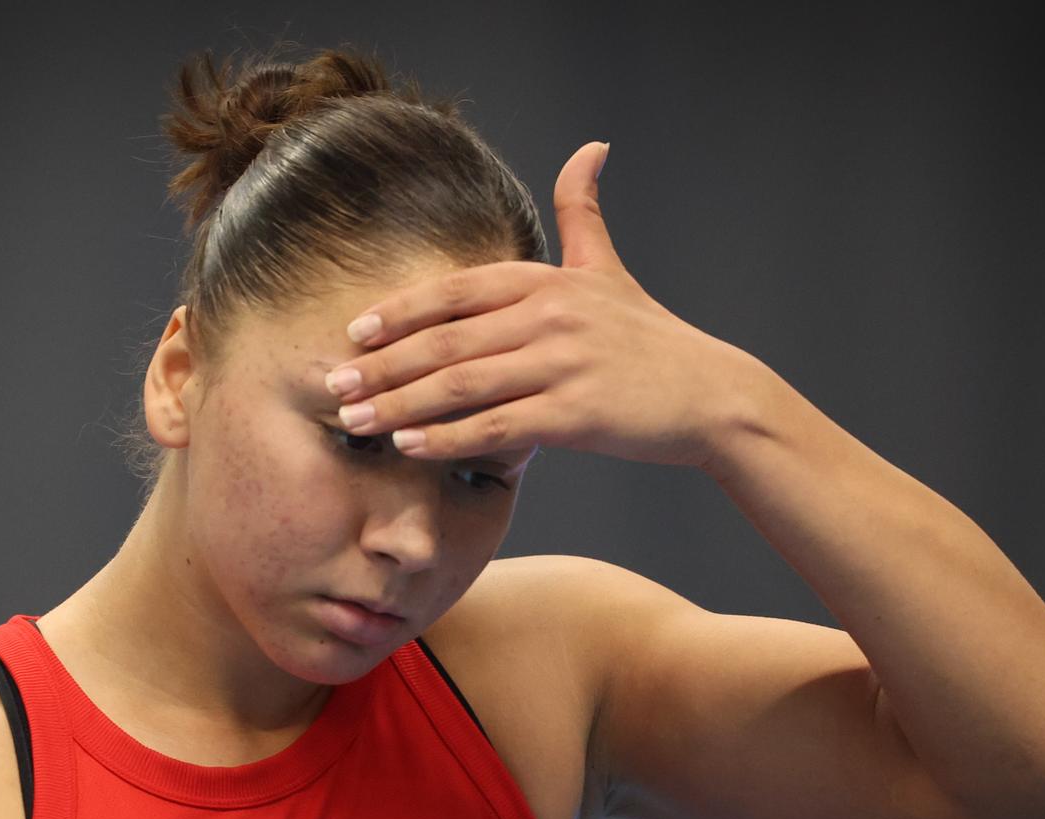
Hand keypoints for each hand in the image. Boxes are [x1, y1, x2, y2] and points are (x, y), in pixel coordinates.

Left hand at [323, 140, 779, 470]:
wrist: (712, 395)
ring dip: (400, 404)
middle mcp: (550, 317)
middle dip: (382, 365)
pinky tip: (411, 445)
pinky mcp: (576, 414)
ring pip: (462, 385)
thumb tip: (592, 147)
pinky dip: (448, 438)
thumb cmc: (652, 339)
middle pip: (446, 342)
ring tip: (356, 421)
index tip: (353, 332)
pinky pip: (497, 427)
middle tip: (332, 386)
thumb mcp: (610, 268)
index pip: (455, 292)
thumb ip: (585, 211)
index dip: (399, 311)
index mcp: (547, 282)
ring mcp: (563, 365)